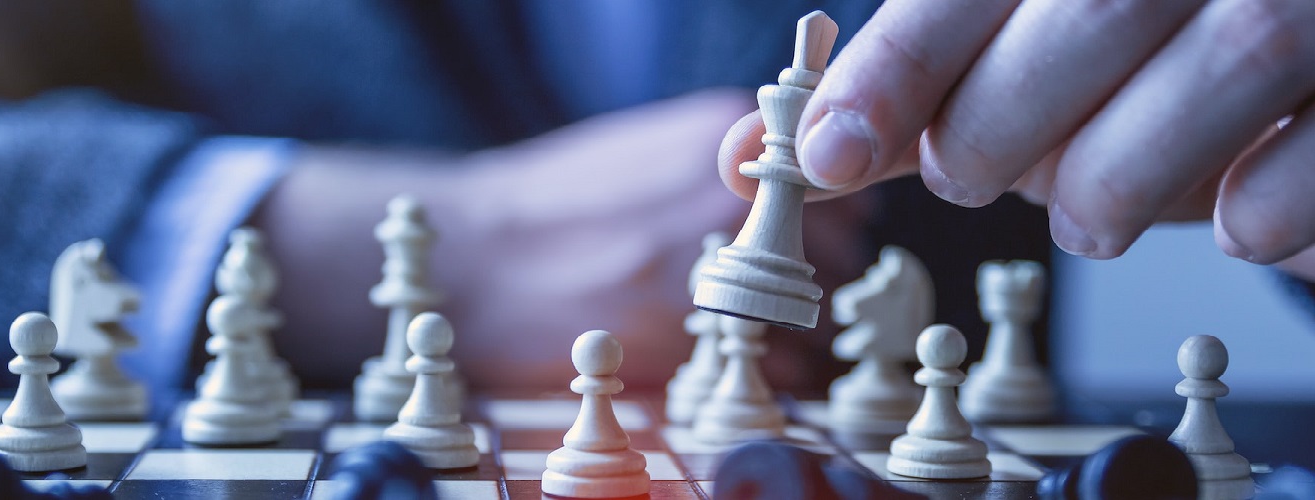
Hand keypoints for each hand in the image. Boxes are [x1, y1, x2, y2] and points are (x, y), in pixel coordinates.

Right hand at [261, 90, 869, 388]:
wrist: (474, 259)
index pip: (840, 185)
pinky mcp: (696, 338)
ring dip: (791, 333)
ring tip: (734, 333)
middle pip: (838, 252)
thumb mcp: (646, 149)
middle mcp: (735, 196)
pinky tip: (716, 362)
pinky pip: (780, 369)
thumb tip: (793, 198)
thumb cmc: (553, 207)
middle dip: (808, 280)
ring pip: (815, 316)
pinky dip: (765, 376)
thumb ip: (724, 167)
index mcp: (725, 135)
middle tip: (759, 297)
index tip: (797, 245)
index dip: (822, 224)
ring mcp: (719, 267)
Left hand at [727, 0, 1314, 283]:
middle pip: (1102, 3)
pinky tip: (1238, 220)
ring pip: (1239, 55)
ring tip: (1091, 215)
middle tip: (980, 178)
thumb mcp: (1043, 69)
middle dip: (1006, 122)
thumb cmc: (1180, 70)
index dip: (903, 57)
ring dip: (1125, 172)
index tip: (831, 148)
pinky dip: (1265, 210)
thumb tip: (764, 155)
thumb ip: (925, 97)